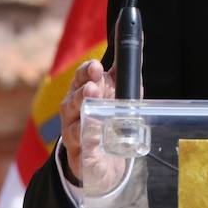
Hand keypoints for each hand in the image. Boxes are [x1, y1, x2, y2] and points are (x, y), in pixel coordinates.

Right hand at [59, 59, 125, 194]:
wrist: (104, 157)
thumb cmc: (109, 117)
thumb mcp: (120, 94)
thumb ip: (125, 74)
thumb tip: (135, 50)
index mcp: (83, 93)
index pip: (80, 78)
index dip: (86, 71)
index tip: (96, 67)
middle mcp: (74, 113)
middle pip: (72, 100)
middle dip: (82, 93)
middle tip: (93, 88)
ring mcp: (74, 135)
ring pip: (72, 125)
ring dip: (82, 118)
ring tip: (92, 112)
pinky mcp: (81, 156)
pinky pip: (82, 149)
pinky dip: (87, 143)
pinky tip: (94, 138)